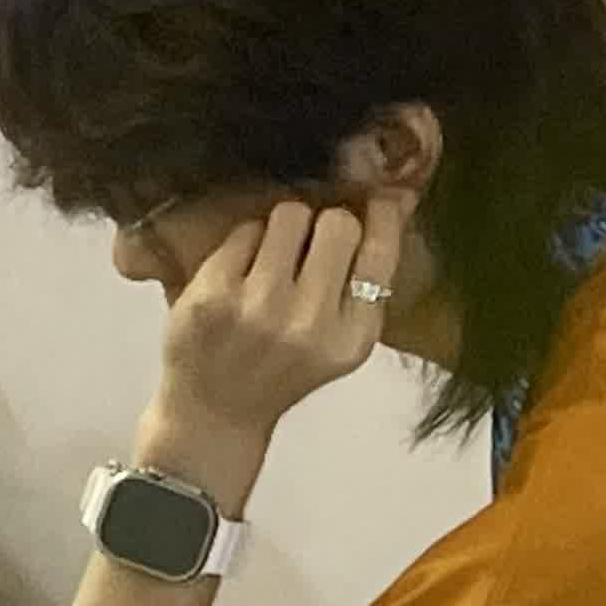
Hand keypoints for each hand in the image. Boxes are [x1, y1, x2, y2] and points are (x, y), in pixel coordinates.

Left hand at [155, 188, 413, 451]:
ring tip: (273, 254)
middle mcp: (310, 322)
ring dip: (284, 225)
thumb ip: (359, 285)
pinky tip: (239, 269)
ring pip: (288, 215)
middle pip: (337, 224)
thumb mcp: (338, 340)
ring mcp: (259, 307)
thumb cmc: (282, 368)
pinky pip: (243, 231)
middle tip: (310, 240)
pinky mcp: (212, 293)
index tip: (380, 196)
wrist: (215, 410)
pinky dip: (244, 240)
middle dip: (326, 221)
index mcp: (353, 337)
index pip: (380, 258)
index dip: (383, 218)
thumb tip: (393, 201)